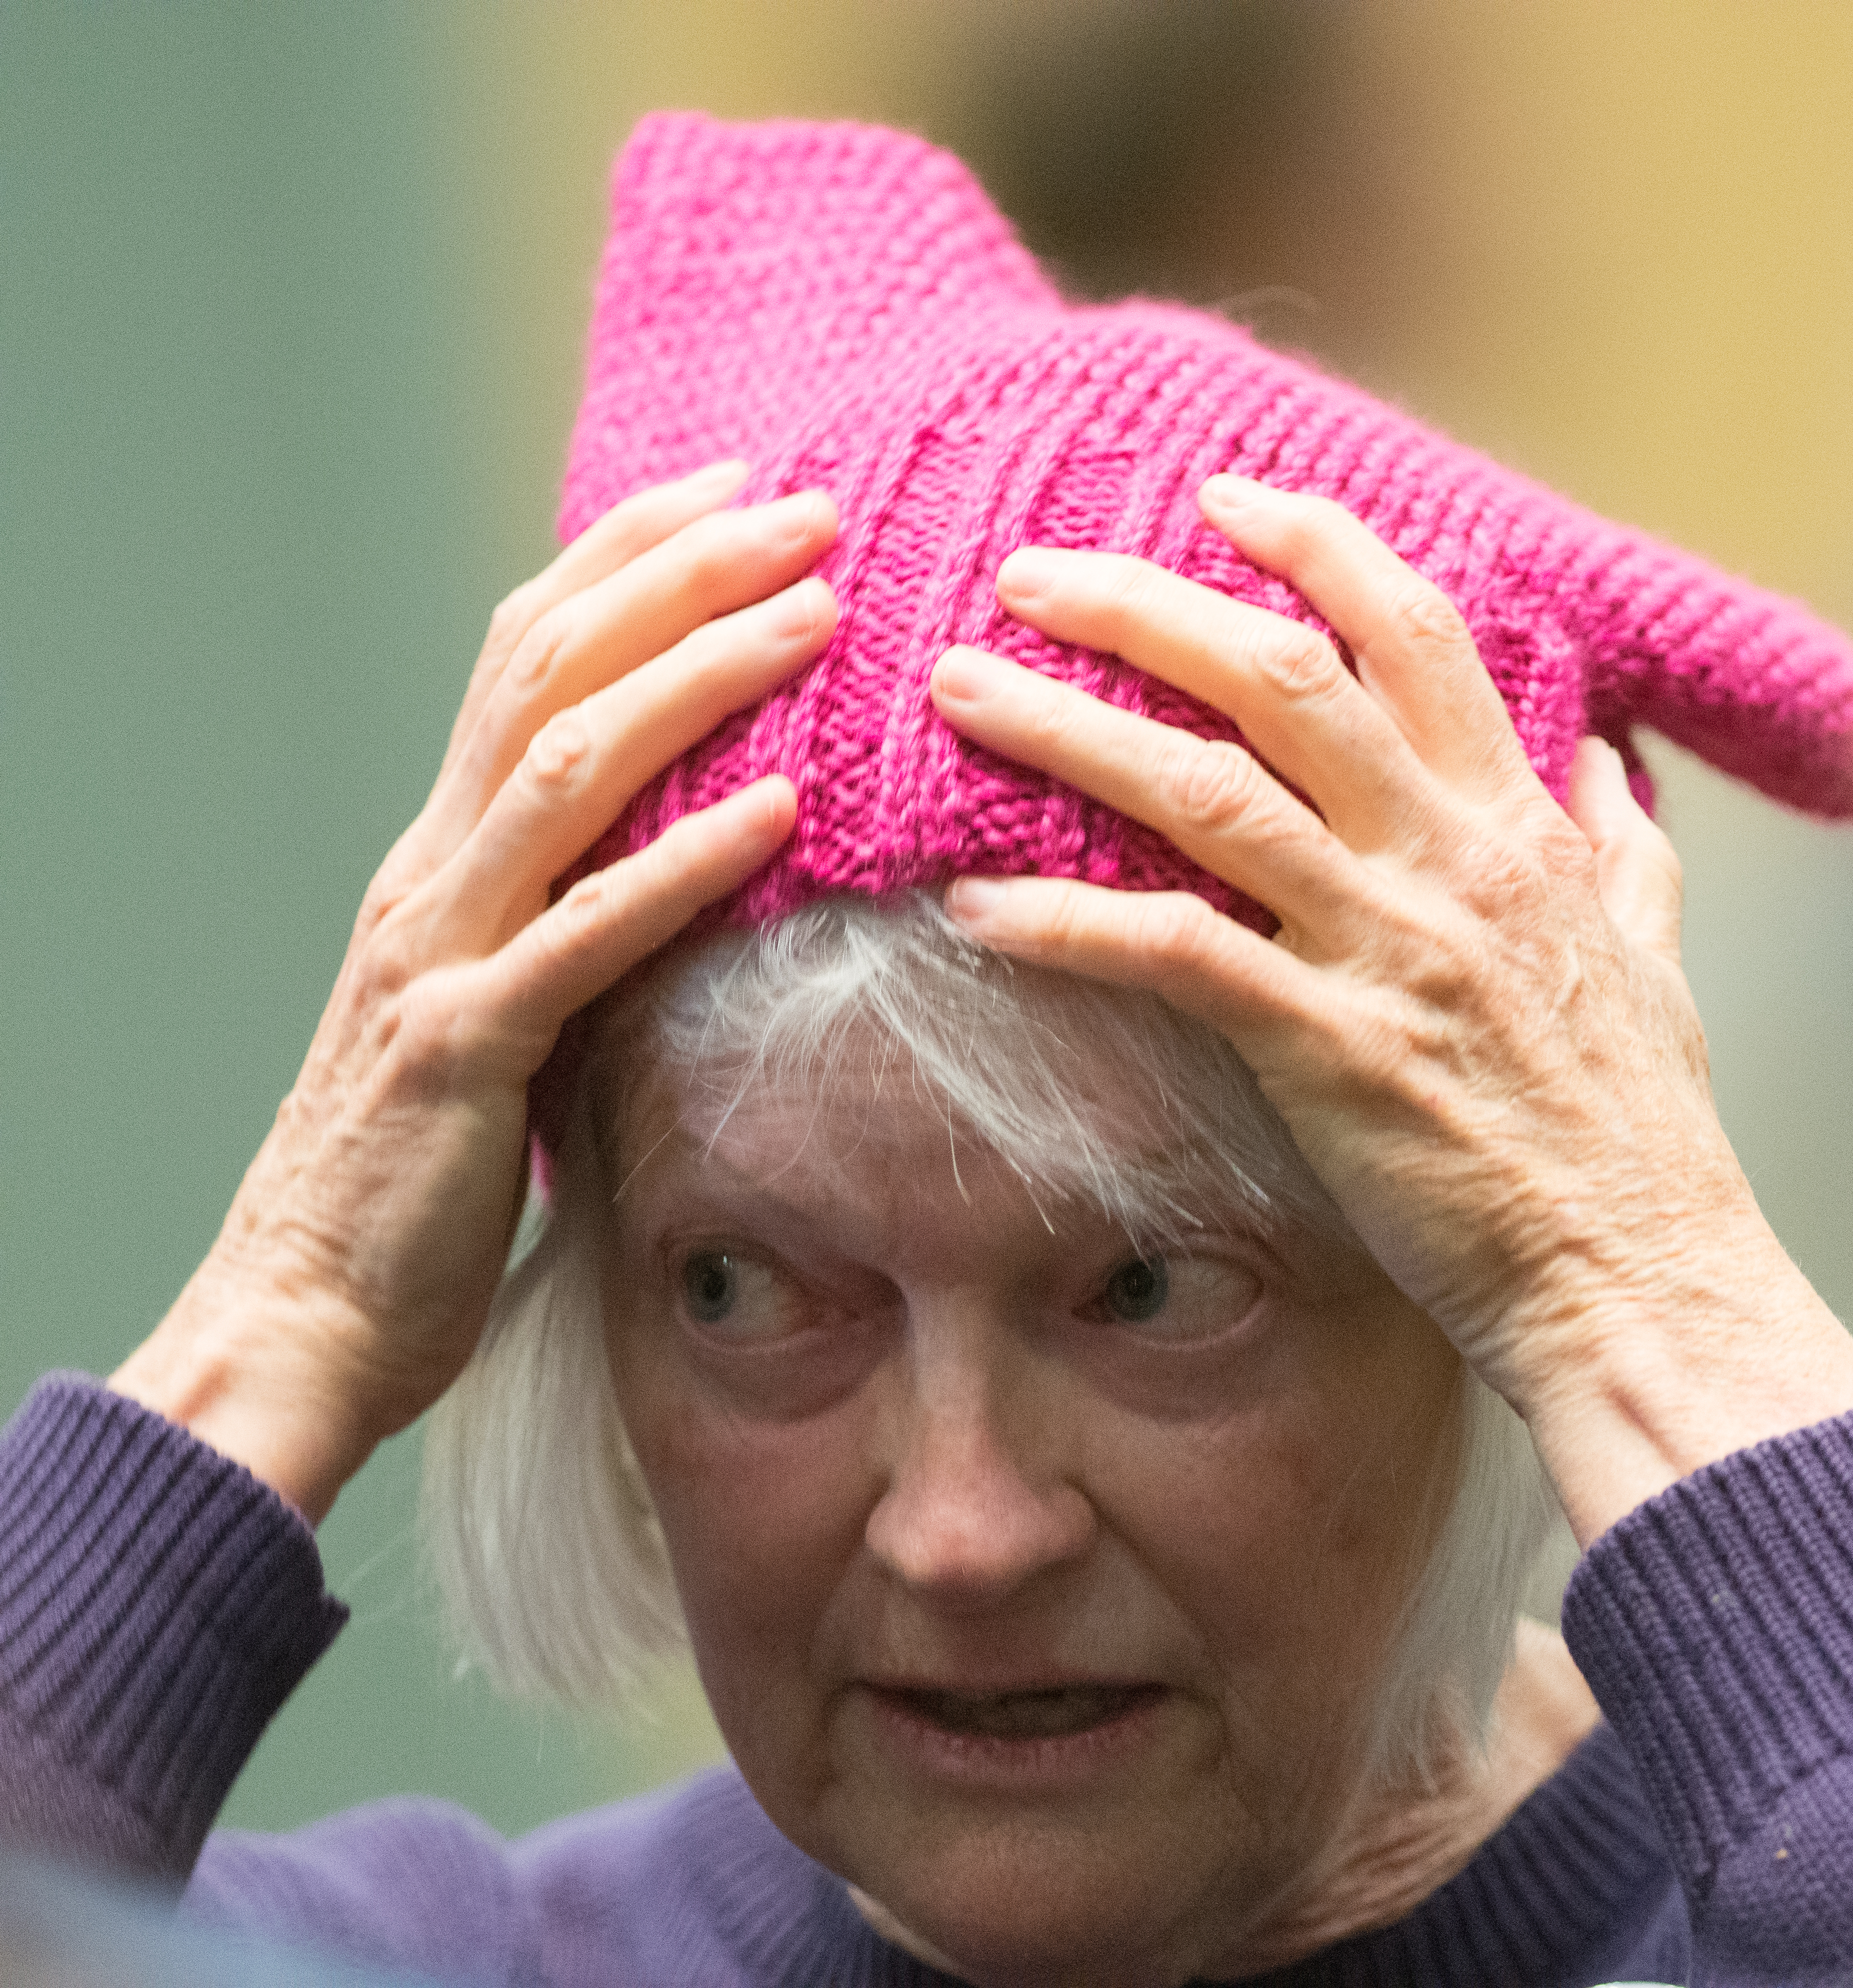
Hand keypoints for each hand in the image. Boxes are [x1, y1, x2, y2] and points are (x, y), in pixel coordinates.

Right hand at [109, 464, 835, 1522]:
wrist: (304, 1312)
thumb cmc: (416, 1168)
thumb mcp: (497, 999)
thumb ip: (558, 911)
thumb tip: (677, 845)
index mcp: (440, 855)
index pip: (530, 654)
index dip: (628, 558)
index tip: (734, 490)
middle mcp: (431, 874)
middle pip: (552, 671)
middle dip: (680, 573)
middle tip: (806, 505)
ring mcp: (441, 952)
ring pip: (569, 769)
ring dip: (699, 676)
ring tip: (816, 612)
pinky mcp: (468, 1050)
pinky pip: (586, 934)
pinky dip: (684, 864)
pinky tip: (779, 810)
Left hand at [928, 476, 1852, 1543]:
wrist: (1643, 1275)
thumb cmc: (1643, 1132)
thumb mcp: (1658, 957)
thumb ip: (1623, 851)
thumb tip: (1604, 767)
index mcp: (1521, 827)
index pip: (1413, 632)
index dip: (1314, 548)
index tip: (1222, 500)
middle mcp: (1451, 860)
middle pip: (1283, 676)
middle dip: (1146, 605)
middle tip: (1028, 572)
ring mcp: (1388, 950)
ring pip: (1206, 791)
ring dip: (1068, 729)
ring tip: (960, 691)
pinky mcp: (1330, 1051)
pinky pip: (1174, 957)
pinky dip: (1065, 926)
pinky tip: (974, 910)